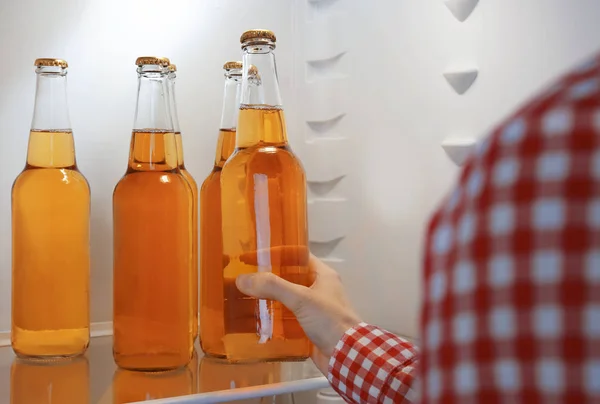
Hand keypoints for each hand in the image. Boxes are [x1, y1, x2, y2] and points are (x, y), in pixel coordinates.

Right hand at [236, 247, 361, 374]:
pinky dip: (272, 319)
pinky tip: (255, 320)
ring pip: (286, 299)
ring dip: (268, 300)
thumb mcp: (301, 299)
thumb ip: (273, 287)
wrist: (346, 356)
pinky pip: (286, 319)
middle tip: (244, 278)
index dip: (275, 254)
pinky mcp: (308, 328)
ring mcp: (313, 309)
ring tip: (244, 298)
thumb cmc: (330, 321)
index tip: (254, 256)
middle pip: (288, 278)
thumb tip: (243, 278)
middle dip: (267, 279)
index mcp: (322, 275)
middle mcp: (318, 289)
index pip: (296, 255)